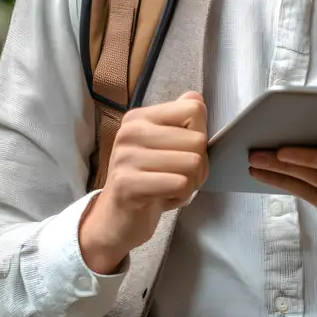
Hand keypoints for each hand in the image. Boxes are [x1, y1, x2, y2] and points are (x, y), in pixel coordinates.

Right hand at [79, 92, 207, 273]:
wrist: (115, 219)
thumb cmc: (147, 179)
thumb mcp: (164, 145)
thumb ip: (181, 119)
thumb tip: (196, 98)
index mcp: (141, 117)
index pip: (194, 109)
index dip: (200, 135)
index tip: (185, 152)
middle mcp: (130, 131)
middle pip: (198, 139)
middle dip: (199, 166)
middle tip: (179, 177)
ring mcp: (126, 157)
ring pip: (193, 163)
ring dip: (191, 183)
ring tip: (171, 187)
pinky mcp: (128, 184)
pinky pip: (180, 184)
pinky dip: (181, 196)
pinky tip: (163, 199)